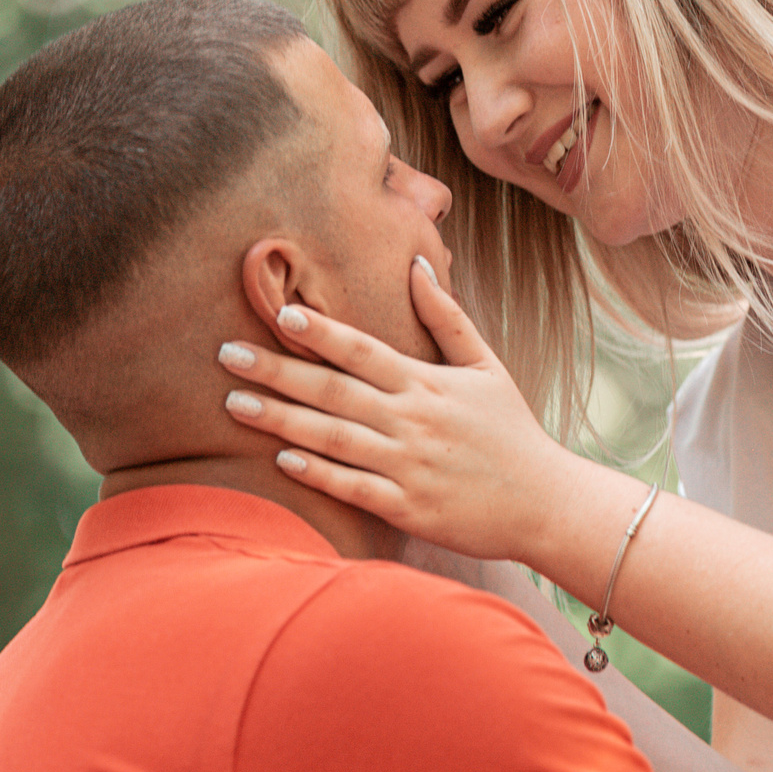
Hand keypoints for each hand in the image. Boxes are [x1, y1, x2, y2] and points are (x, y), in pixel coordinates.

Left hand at [217, 257, 595, 560]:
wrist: (547, 502)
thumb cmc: (512, 432)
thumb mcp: (487, 367)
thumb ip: (447, 317)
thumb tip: (415, 263)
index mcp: (428, 384)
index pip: (364, 350)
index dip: (321, 331)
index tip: (279, 313)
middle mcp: (414, 421)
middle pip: (334, 391)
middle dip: (278, 370)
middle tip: (225, 354)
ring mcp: (410, 466)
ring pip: (334, 439)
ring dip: (281, 420)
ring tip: (234, 403)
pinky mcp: (410, 508)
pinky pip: (353, 488)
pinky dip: (317, 474)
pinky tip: (281, 461)